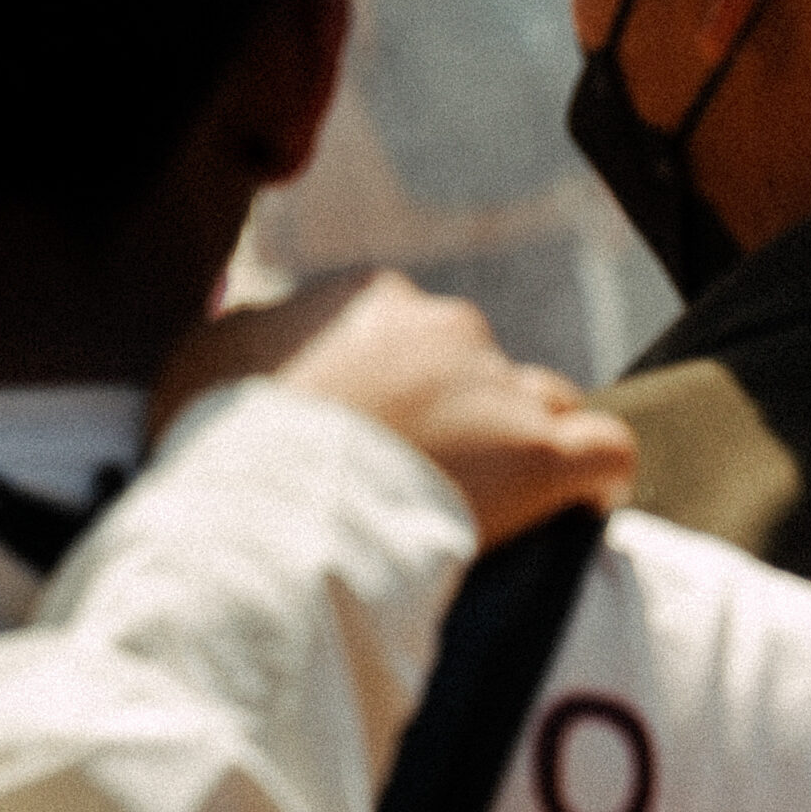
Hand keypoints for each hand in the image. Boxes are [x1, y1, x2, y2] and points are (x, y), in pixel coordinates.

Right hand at [171, 274, 634, 543]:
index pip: (406, 329)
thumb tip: (271, 332)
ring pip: (544, 403)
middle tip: (418, 480)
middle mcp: (448, 329)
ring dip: (524, 444)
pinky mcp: (544, 455)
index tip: (374, 433)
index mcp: (371, 301)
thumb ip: (253, 336)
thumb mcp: (203, 360)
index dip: (397, 386)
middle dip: (460, 416)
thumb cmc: (220, 442)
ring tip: (490, 503)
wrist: (266, 510)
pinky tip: (582, 507)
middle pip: (477, 367)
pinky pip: (607, 453)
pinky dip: (599, 480)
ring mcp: (501, 390)